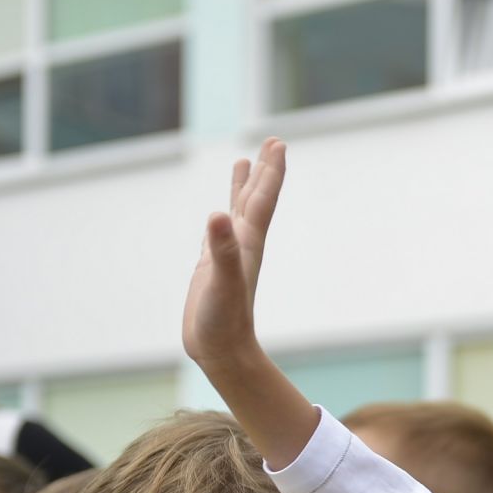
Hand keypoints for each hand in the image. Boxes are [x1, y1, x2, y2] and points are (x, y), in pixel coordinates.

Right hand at [184, 138, 286, 370]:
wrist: (222, 351)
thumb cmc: (224, 320)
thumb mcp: (221, 282)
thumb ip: (221, 250)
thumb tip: (217, 215)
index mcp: (248, 243)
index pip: (262, 199)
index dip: (270, 171)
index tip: (279, 143)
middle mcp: (242, 244)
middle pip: (256, 199)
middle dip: (264, 170)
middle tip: (274, 142)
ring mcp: (228, 255)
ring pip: (238, 212)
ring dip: (244, 187)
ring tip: (245, 162)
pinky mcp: (213, 267)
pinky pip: (220, 232)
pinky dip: (222, 216)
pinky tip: (221, 212)